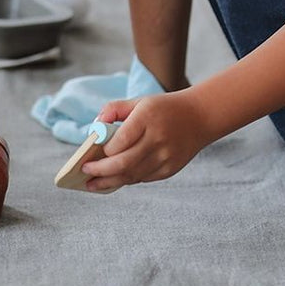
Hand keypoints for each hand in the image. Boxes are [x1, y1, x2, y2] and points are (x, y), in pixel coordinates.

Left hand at [80, 89, 213, 191]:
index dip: (103, 151)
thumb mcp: (139, 101)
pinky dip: (127, 180)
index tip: (88, 155)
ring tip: (93, 184)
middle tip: (85, 173)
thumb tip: (94, 127)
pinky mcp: (171, 168)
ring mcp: (166, 156)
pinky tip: (113, 180)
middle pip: (124, 163)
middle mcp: (157, 139)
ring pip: (133, 175)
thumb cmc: (163, 108)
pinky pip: (143, 178)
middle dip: (101, 171)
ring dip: (110, 182)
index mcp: (147, 118)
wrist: (200, 117)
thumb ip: (114, 109)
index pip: (120, 141)